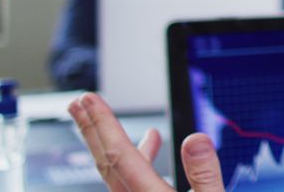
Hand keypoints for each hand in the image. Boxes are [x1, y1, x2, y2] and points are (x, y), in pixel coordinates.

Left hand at [68, 93, 225, 191]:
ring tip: (104, 119)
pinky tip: (153, 143)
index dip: (103, 125)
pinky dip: (138, 158)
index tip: (89, 102)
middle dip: (92, 130)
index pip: (120, 156)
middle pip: (107, 163)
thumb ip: (205, 174)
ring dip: (111, 142)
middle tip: (78, 104)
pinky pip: (131, 182)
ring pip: (116, 173)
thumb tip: (195, 139)